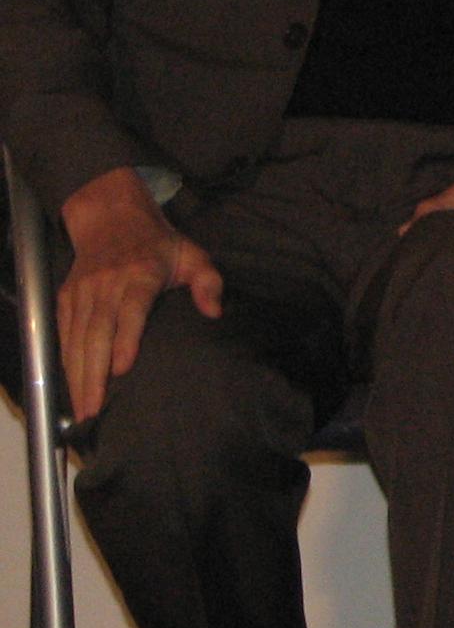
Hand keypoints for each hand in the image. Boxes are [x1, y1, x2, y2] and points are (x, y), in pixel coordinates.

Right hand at [56, 166, 222, 424]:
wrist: (111, 217)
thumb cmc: (159, 244)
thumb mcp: (192, 254)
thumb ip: (208, 282)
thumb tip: (215, 312)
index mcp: (140, 275)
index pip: (130, 311)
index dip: (125, 340)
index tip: (122, 369)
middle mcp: (106, 285)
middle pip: (96, 334)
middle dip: (93, 374)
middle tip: (95, 410)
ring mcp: (82, 292)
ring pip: (75, 339)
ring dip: (76, 376)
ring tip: (82, 409)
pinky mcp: (66, 297)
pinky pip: (63, 334)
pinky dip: (65, 361)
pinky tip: (71, 386)